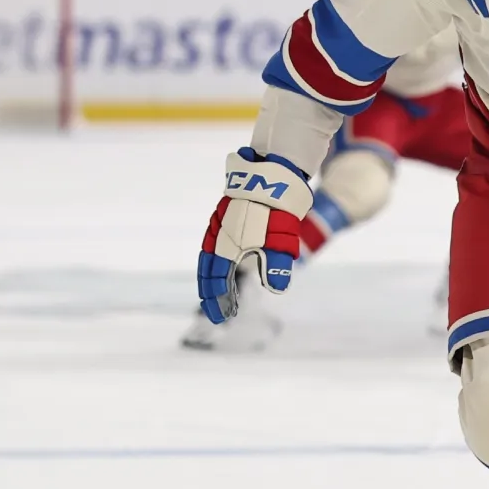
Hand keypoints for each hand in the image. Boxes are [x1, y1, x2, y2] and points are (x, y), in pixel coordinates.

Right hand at [198, 148, 313, 322]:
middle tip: (219, 311)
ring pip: (212, 256)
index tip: (222, 317)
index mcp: (225, 245)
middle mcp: (218, 235)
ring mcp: (221, 223)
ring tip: (223, 294)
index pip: (216, 279)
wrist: (272, 172)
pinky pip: (218, 243)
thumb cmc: (275, 208)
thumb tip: (277, 288)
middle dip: (212, 292)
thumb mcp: (280, 239)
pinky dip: (220, 260)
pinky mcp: (229, 214)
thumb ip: (276, 265)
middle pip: (208, 269)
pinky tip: (230, 265)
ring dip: (215, 277)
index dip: (217, 299)